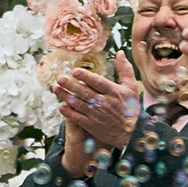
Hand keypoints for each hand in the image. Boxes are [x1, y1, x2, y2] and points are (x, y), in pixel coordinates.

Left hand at [55, 54, 143, 170]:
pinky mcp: (92, 125)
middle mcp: (105, 103)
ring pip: (79, 104)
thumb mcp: (131, 87)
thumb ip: (125, 69)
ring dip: (66, 96)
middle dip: (71, 85)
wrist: (131, 133)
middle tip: (60, 78)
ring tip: (56, 88)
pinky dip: (69, 112)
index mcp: (113, 92)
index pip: (98, 82)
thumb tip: (120, 53)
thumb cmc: (130, 108)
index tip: (75, 71)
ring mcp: (97, 115)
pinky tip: (61, 106)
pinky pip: (78, 118)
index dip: (86, 77)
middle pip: (85, 92)